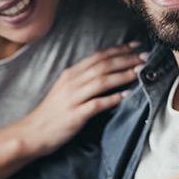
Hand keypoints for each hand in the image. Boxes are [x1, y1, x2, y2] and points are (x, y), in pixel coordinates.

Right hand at [20, 42, 145, 154]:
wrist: (33, 132)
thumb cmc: (53, 112)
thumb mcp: (67, 90)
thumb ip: (85, 80)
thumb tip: (109, 72)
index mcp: (71, 74)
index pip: (99, 56)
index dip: (119, 49)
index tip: (137, 45)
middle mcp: (72, 82)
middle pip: (103, 65)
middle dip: (127, 59)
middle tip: (146, 56)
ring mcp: (73, 98)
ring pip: (102, 81)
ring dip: (123, 75)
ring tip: (140, 71)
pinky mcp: (75, 115)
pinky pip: (97, 104)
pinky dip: (112, 98)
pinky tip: (126, 95)